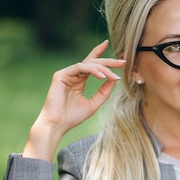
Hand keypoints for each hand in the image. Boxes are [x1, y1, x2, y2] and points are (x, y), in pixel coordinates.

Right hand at [23, 41, 124, 160]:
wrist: (57, 125)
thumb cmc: (72, 117)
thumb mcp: (94, 103)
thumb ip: (104, 92)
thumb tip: (115, 79)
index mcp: (79, 80)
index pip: (92, 65)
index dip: (102, 55)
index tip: (116, 54)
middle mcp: (73, 75)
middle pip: (93, 62)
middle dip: (108, 61)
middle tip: (122, 62)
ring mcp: (66, 74)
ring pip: (88, 64)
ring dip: (103, 69)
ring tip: (113, 76)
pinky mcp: (61, 75)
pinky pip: (80, 67)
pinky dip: (93, 70)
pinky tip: (102, 77)